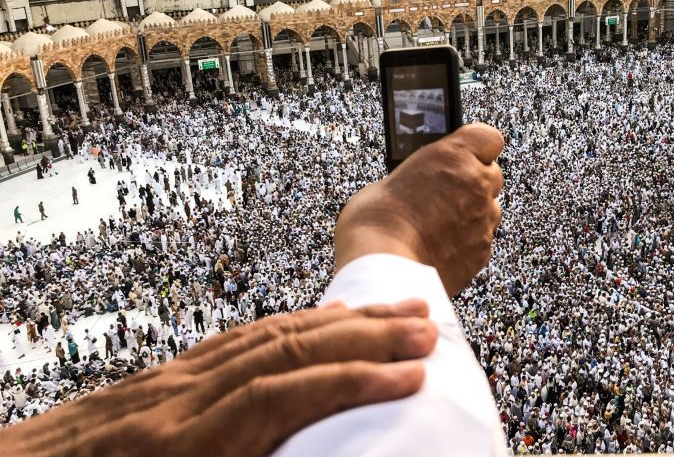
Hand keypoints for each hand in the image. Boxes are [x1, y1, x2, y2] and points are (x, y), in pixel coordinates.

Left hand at [0, 300, 436, 456]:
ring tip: (398, 310)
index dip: (351, 380)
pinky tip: (328, 316)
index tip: (409, 377)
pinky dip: (296, 322)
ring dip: (342, 319)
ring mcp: (171, 381)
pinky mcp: (167, 376)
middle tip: (427, 327)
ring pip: (269, 334)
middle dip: (364, 334)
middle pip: (285, 349)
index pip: (281, 395)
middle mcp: (177, 399)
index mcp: (176, 443)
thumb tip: (311, 446)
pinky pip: (241, 337)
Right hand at [334, 123, 503, 294]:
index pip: (489, 138)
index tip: (466, 151)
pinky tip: (441, 244)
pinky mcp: (482, 250)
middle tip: (446, 192)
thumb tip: (421, 183)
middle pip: (492, 174)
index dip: (478, 146)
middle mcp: (476, 184)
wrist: (383, 266)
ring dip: (472, 212)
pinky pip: (482, 238)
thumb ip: (420, 175)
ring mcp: (483, 219)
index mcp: (453, 156)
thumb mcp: (391, 178)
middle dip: (474, 182)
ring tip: (439, 223)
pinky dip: (468, 240)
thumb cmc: (378, 221)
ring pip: (489, 209)